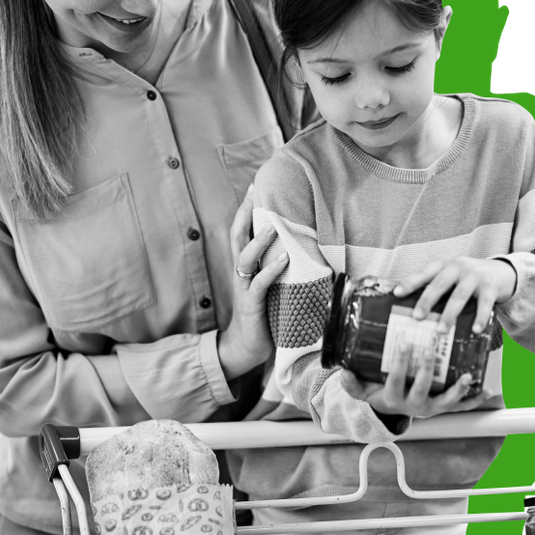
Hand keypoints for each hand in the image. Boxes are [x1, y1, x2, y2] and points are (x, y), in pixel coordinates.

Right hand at [217, 184, 288, 379]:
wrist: (245, 348)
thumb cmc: (262, 315)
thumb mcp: (268, 285)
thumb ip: (275, 265)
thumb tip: (297, 244)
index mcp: (245, 267)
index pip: (241, 231)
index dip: (246, 209)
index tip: (255, 185)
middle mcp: (241, 273)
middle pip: (237, 236)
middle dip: (245, 213)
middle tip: (255, 191)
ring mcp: (244, 288)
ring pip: (244, 258)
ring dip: (258, 240)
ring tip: (271, 226)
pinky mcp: (251, 305)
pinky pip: (259, 284)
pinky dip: (270, 270)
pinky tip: (283, 259)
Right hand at [339, 343, 494, 418]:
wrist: (392, 411)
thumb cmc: (378, 393)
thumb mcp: (361, 390)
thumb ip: (351, 382)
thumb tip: (343, 370)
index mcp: (394, 398)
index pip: (395, 381)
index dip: (400, 365)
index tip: (403, 346)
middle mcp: (414, 405)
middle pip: (421, 388)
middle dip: (425, 369)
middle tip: (428, 349)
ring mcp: (431, 406)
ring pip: (446, 401)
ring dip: (458, 390)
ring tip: (467, 377)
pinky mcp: (444, 407)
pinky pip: (462, 406)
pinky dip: (475, 399)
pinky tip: (487, 390)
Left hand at [393, 257, 515, 337]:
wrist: (502, 272)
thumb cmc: (468, 278)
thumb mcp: (452, 276)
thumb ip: (435, 287)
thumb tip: (409, 309)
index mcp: (445, 265)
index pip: (425, 272)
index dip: (410, 282)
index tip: (396, 293)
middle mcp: (458, 267)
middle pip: (440, 284)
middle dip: (427, 301)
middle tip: (416, 317)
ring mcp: (475, 275)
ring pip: (459, 295)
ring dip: (449, 314)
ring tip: (441, 330)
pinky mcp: (491, 286)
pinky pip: (484, 303)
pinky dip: (479, 317)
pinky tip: (475, 330)